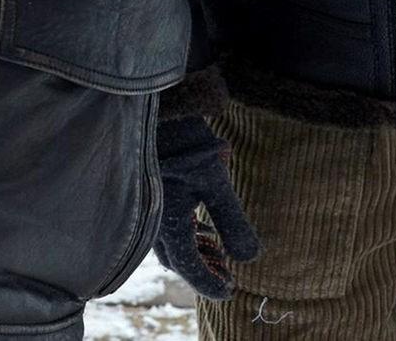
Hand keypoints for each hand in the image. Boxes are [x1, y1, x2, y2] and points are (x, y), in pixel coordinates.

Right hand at [153, 114, 260, 300]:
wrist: (158, 105)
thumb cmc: (187, 142)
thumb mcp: (216, 181)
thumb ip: (233, 223)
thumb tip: (251, 258)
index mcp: (167, 223)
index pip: (190, 269)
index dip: (211, 284)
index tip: (230, 291)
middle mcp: (151, 221)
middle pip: (177, 260)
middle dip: (203, 269)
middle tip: (227, 271)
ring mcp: (145, 205)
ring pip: (167, 243)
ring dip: (193, 249)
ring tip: (216, 245)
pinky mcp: (146, 191)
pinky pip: (161, 223)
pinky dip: (182, 230)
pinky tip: (198, 218)